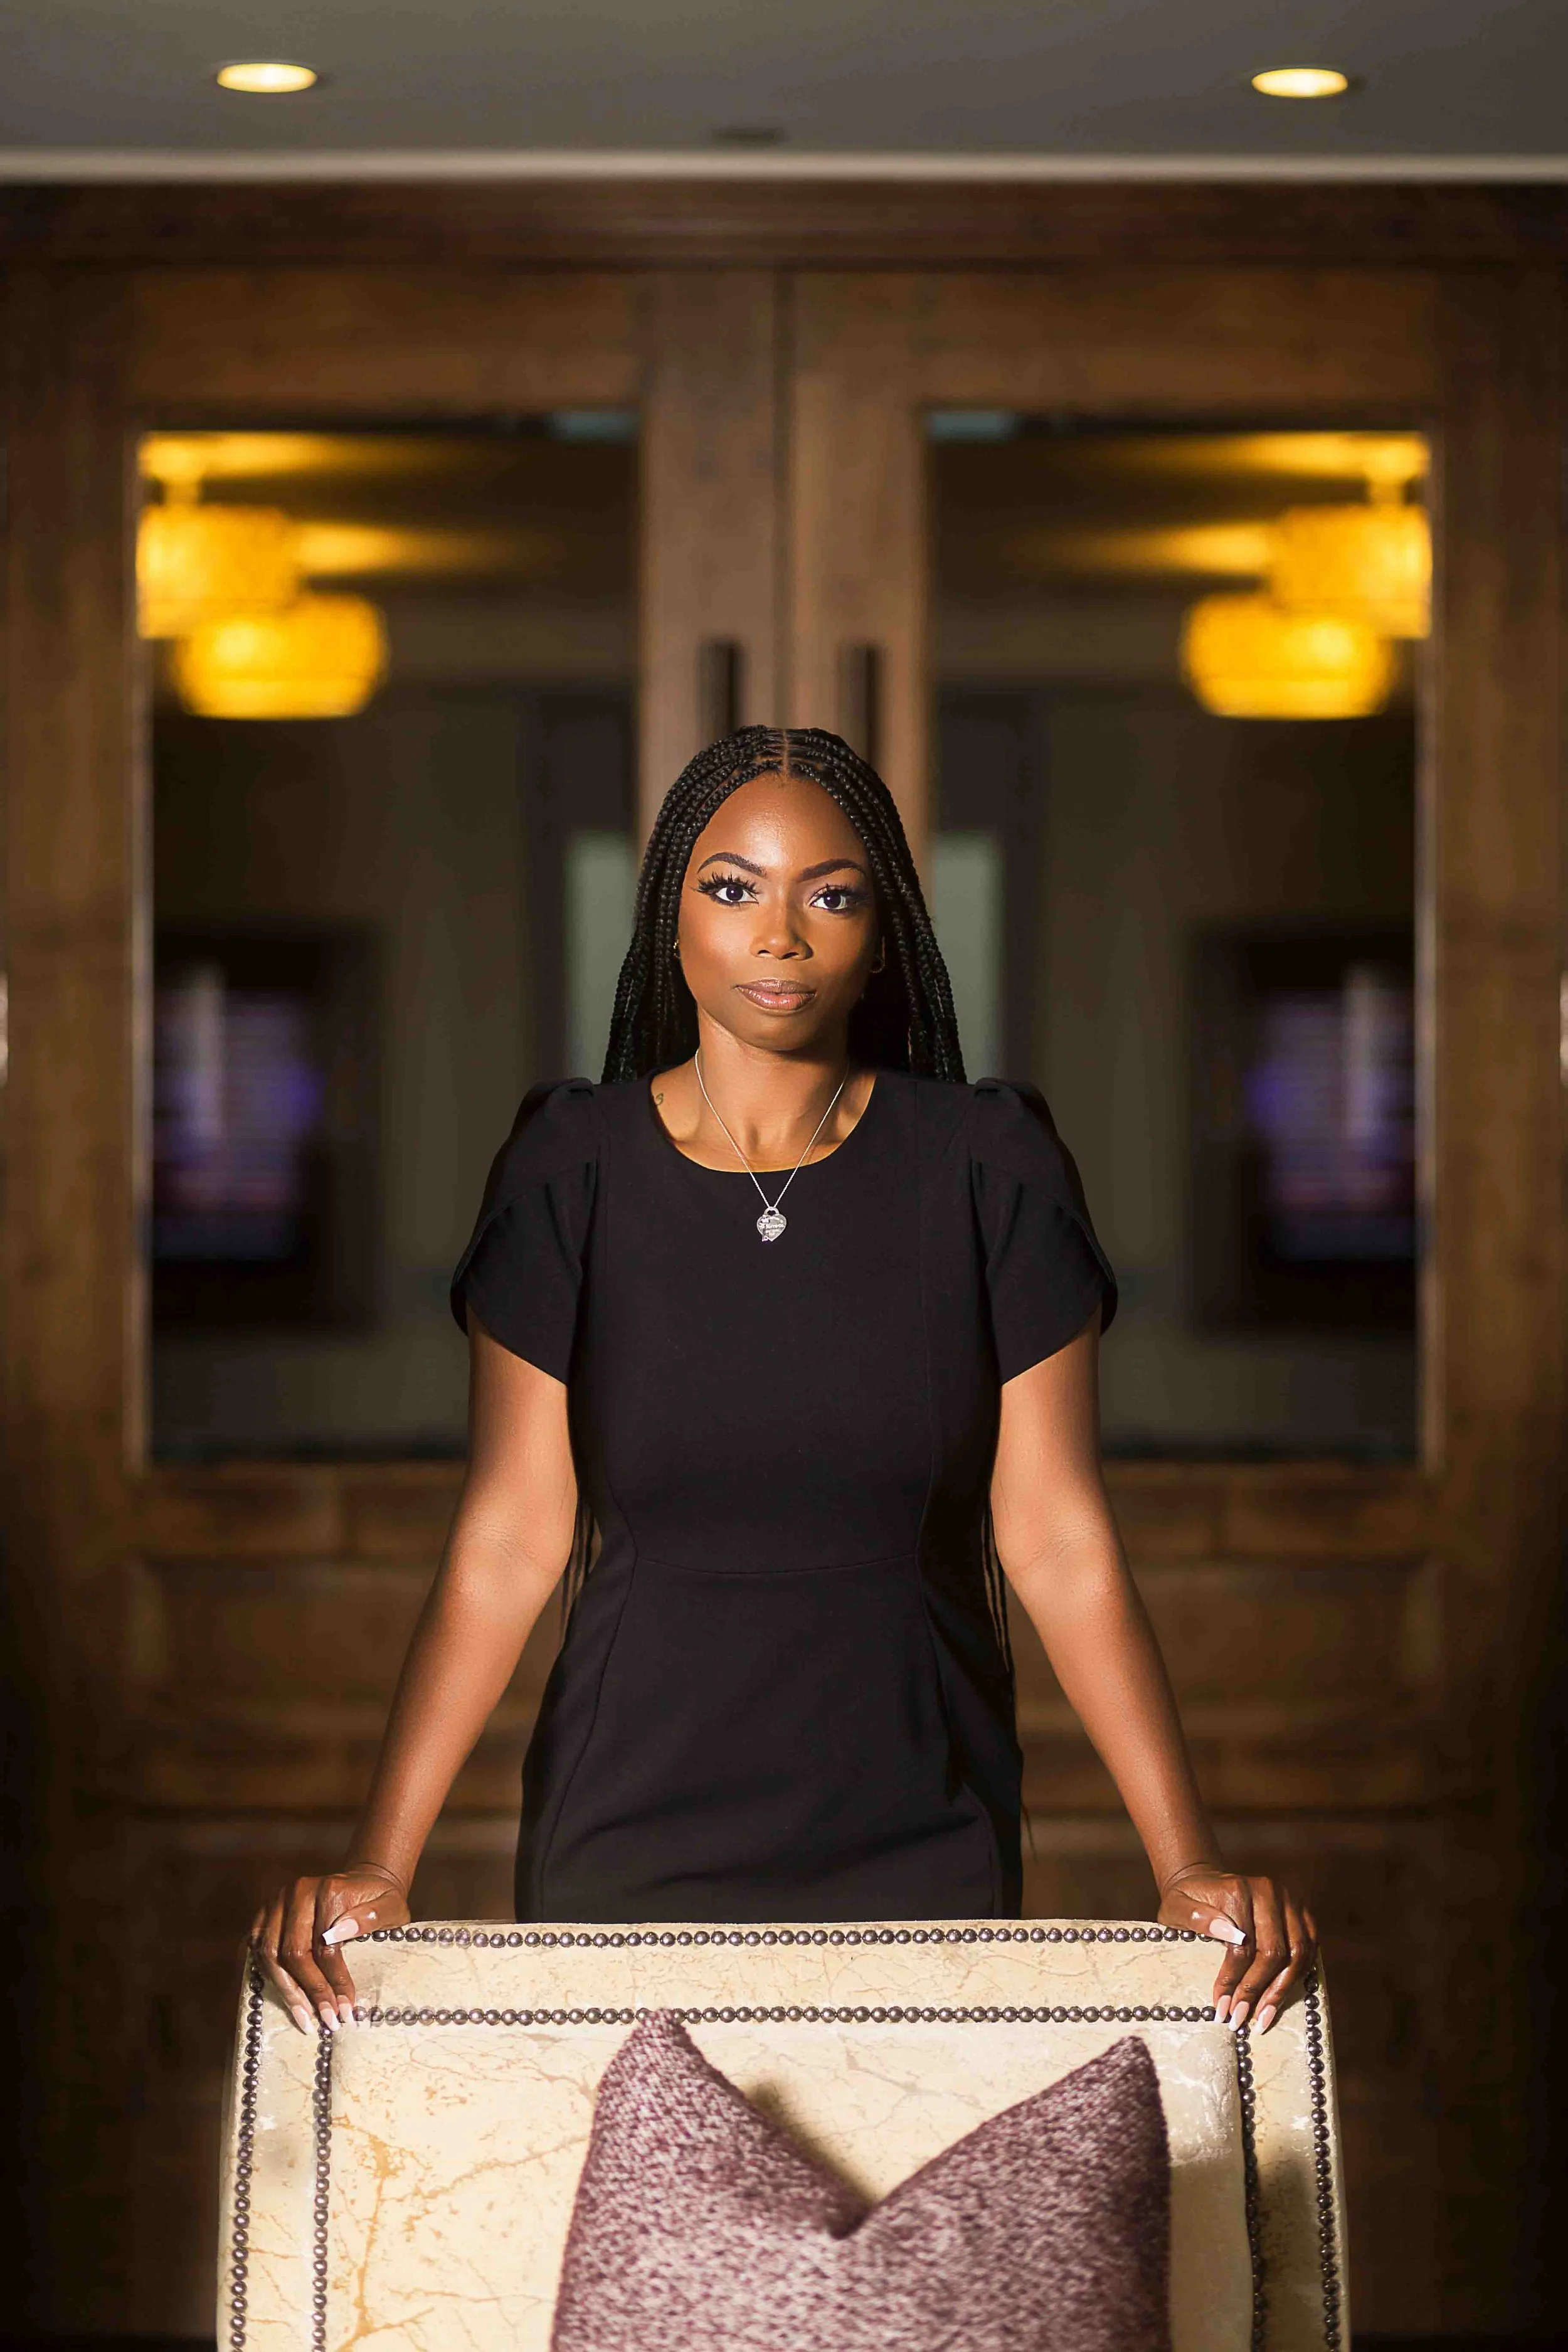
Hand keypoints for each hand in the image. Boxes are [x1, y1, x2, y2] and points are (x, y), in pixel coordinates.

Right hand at [249, 1864, 410, 2034]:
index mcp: (328, 1891)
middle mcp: (298, 1893)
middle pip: (293, 1952)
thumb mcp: (391, 1906)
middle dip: (310, 1992)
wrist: (363, 1881)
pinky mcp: (267, 1910)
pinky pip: (258, 1947)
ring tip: (304, 2017)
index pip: (324, 1947)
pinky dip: (269, 1973)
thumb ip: (370, 1917)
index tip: (345, 2009)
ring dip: (286, 1990)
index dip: (334, 1982)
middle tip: (326, 2019)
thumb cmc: (379, 1899)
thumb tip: (338, 1933)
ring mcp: (278, 1900)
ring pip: (270, 1953)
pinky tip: (284, 1994)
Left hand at [1157, 1864, 1317, 2033]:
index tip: (1222, 2008)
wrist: (1204, 1881)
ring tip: (1263, 2017)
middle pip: (1274, 1952)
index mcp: (1238, 1890)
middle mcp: (1269, 1891)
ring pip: (1297, 1954)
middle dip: (1257, 1991)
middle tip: (1240, 2018)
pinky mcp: (1301, 1910)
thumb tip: (1229, 1934)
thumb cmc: (1187, 1899)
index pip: (1243, 1946)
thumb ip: (1197, 1918)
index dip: (1234, 1981)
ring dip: (1281, 1990)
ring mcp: (1289, 1900)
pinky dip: (1298, 1975)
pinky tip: (1282, 1996)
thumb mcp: (1177, 1906)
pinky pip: (1310, 1948)